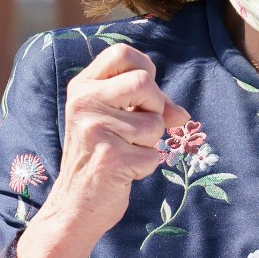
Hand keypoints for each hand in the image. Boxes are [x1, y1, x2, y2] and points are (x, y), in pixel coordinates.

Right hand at [36, 43, 188, 242]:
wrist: (75, 204)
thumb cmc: (100, 155)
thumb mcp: (115, 120)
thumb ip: (147, 105)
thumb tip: (182, 114)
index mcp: (83, 86)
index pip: (122, 53)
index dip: (144, 70)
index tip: (141, 94)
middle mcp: (84, 102)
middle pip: (144, 83)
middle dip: (154, 108)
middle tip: (138, 128)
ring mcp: (94, 130)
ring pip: (154, 123)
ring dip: (150, 143)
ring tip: (125, 151)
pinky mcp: (109, 159)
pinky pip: (152, 155)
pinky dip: (145, 166)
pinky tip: (123, 171)